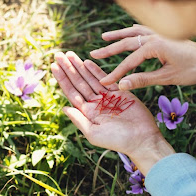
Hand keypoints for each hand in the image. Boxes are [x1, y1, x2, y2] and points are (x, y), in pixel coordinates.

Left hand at [51, 51, 174, 174]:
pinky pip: (106, 79)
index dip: (63, 79)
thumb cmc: (117, 140)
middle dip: (69, 68)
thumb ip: (79, 120)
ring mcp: (107, 96)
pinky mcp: (120, 92)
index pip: (72, 92)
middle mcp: (95, 103)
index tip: (54, 66)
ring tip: (69, 54)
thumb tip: (63, 108)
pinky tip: (87, 62)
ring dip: (80, 66)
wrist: (142, 139)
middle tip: (59, 55)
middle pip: (79, 82)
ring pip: (90, 78)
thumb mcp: (94, 133)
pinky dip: (96, 70)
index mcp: (87, 112)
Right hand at [90, 24, 195, 89]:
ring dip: (119, 35)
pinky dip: (133, 30)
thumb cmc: (194, 70)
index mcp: (154, 46)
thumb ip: (143, 80)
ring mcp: (161, 33)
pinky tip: (129, 31)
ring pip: (134, 32)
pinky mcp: (166, 34)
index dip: (116, 73)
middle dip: (109, 50)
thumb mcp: (167, 78)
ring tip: (104, 37)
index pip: (129, 61)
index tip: (104, 82)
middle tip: (93, 54)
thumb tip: (122, 85)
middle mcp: (155, 35)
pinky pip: (145, 29)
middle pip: (127, 42)